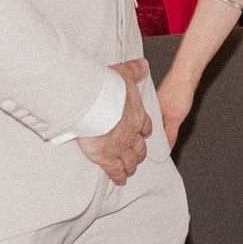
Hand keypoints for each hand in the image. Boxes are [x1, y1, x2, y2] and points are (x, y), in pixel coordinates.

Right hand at [76, 59, 150, 185]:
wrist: (97, 104)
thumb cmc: (109, 89)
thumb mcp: (125, 74)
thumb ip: (134, 70)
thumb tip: (143, 64)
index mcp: (137, 116)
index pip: (145, 127)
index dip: (143, 131)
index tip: (142, 133)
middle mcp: (132, 134)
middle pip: (139, 147)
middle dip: (138, 153)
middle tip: (137, 157)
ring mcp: (120, 148)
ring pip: (129, 161)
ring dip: (130, 166)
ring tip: (129, 171)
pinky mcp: (107, 158)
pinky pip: (115, 171)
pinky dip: (118, 176)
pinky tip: (119, 179)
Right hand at [157, 67, 194, 148]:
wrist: (187, 73)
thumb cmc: (178, 90)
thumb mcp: (175, 118)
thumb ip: (171, 134)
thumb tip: (167, 147)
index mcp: (149, 114)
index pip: (147, 134)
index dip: (150, 145)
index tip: (154, 156)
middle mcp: (151, 109)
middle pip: (153, 129)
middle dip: (157, 139)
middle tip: (162, 149)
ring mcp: (158, 105)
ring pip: (159, 123)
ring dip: (163, 131)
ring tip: (167, 139)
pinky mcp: (166, 102)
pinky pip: (164, 117)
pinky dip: (168, 123)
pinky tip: (172, 125)